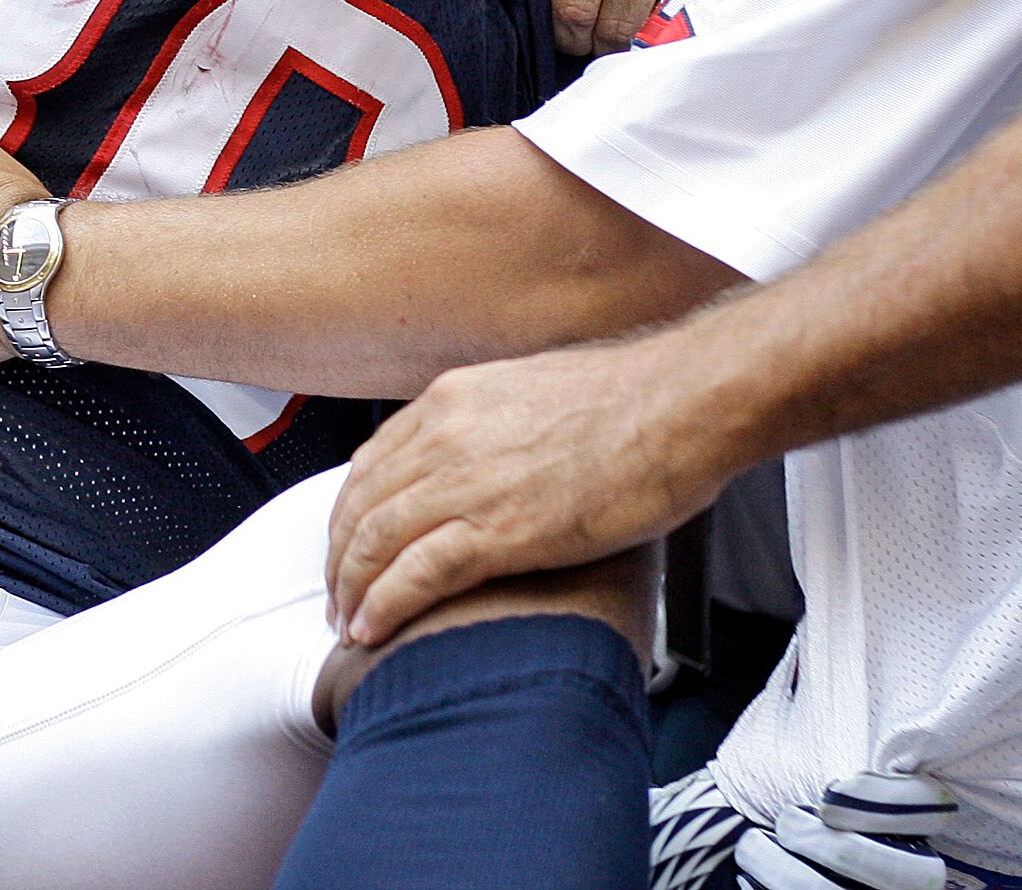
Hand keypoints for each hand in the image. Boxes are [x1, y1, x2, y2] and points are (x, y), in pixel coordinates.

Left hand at [325, 335, 732, 644]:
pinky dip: (384, 606)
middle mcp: (446, 435)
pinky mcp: (502, 528)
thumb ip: (492, 425)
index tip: (345, 546)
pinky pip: (416, 573)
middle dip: (338, 559)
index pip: (370, 464)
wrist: (685, 401)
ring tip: (349, 623)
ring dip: (351, 591)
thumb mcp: (532, 392)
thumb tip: (488, 461)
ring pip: (375, 542)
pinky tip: (373, 629)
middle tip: (337, 596)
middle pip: (360, 506)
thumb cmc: (633, 400)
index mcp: (452, 400)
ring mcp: (469, 481)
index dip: (346, 515)